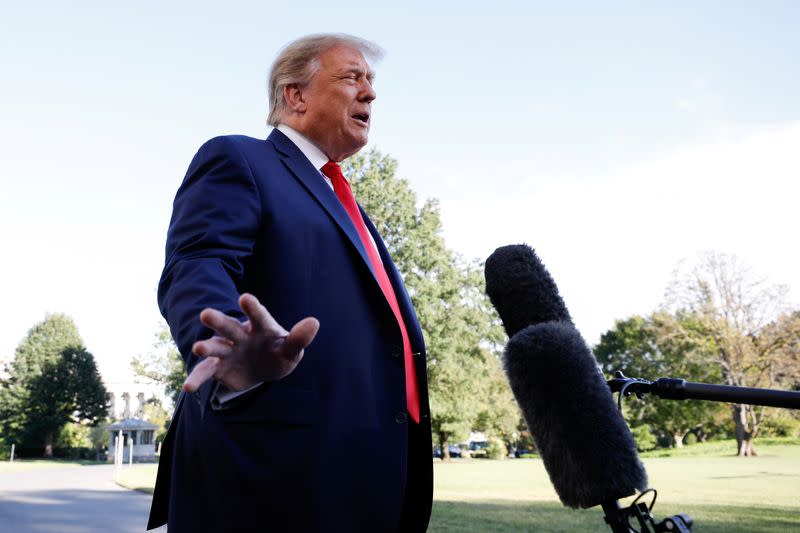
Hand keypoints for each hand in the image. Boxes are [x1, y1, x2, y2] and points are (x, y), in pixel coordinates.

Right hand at [183, 293, 319, 392]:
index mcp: (260, 327)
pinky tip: (188, 387)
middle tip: (205, 314)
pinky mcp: (219, 368)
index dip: (252, 307)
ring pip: (214, 347)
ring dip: (206, 347)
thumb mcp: (291, 350)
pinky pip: (206, 372)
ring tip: (198, 348)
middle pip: (229, 326)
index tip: (245, 298)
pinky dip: (197, 378)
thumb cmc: (278, 353)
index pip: (258, 316)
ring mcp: (227, 351)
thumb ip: (299, 338)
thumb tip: (314, 322)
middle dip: (218, 320)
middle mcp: (240, 335)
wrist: (264, 369)